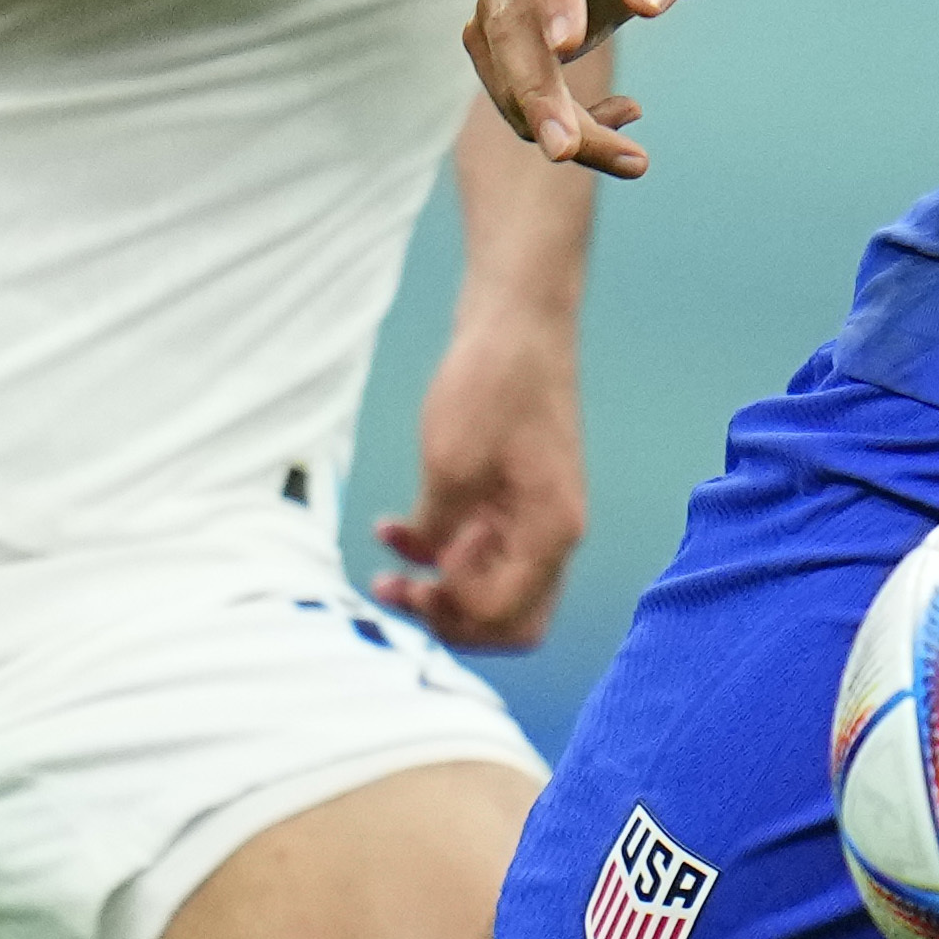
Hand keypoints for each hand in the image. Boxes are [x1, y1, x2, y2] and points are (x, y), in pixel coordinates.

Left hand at [376, 309, 586, 646]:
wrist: (516, 320)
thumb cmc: (493, 383)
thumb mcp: (448, 465)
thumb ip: (439, 532)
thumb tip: (428, 570)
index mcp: (551, 531)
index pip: (505, 614)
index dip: (454, 609)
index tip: (420, 577)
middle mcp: (552, 533)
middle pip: (509, 617)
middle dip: (453, 619)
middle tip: (404, 597)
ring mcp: (534, 515)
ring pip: (491, 585)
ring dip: (440, 588)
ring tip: (386, 580)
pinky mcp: (513, 495)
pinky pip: (477, 546)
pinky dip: (438, 548)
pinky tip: (392, 532)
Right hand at [471, 0, 732, 177]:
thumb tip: (645, 2)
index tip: (567, 47)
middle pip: (510, 27)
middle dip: (535, 93)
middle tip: (567, 150)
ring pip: (505, 73)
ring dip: (556, 124)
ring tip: (633, 158)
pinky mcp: (499, 40)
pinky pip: (515, 92)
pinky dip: (563, 122)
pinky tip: (621, 119)